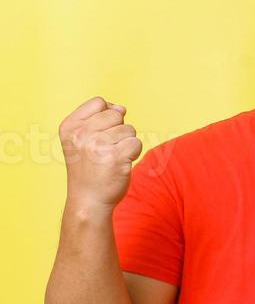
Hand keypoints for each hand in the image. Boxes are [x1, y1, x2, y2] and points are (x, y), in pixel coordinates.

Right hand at [59, 95, 141, 211]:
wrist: (87, 201)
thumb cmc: (88, 168)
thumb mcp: (80, 139)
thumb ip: (98, 118)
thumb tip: (121, 108)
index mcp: (69, 127)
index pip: (98, 102)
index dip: (105, 116)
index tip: (97, 136)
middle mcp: (81, 134)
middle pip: (116, 114)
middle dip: (117, 130)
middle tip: (104, 151)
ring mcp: (97, 145)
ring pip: (128, 129)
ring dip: (125, 143)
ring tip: (110, 158)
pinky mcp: (115, 157)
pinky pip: (136, 142)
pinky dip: (133, 153)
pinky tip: (120, 164)